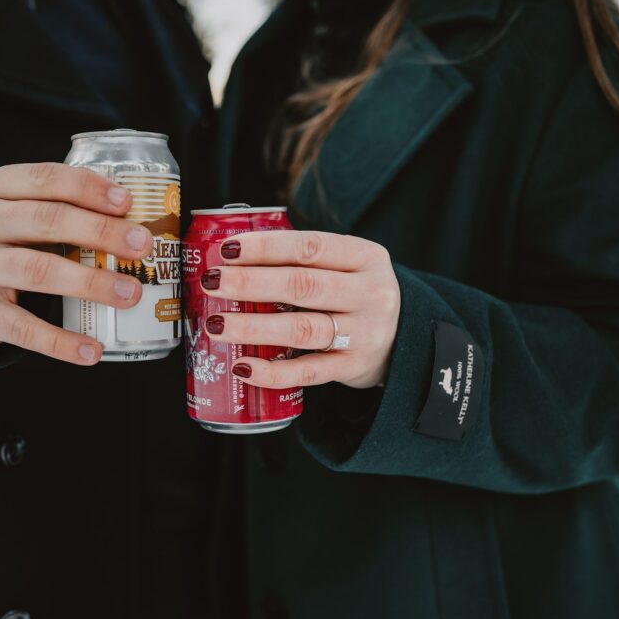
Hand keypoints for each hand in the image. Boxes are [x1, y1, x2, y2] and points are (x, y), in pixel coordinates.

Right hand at [0, 162, 153, 364]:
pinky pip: (23, 328)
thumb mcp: (17, 209)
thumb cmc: (3, 239)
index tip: (126, 202)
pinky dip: (60, 342)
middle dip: (100, 232)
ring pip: (38, 271)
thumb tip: (134, 224)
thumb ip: (60, 206)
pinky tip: (91, 350)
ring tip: (131, 293)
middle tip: (142, 246)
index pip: (44, 178)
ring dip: (91, 282)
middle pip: (46, 221)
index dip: (88, 188)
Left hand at [201, 231, 400, 388]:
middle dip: (251, 283)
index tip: (227, 249)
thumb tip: (230, 261)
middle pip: (303, 286)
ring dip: (254, 326)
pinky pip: (309, 371)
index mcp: (365, 257)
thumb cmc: (356, 296)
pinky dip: (273, 371)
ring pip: (302, 329)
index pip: (310, 247)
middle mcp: (370, 293)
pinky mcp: (354, 367)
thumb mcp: (348, 267)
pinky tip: (243, 367)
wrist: (406, 340)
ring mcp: (364, 333)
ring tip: (217, 324)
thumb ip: (303, 262)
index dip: (265, 247)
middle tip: (212, 282)